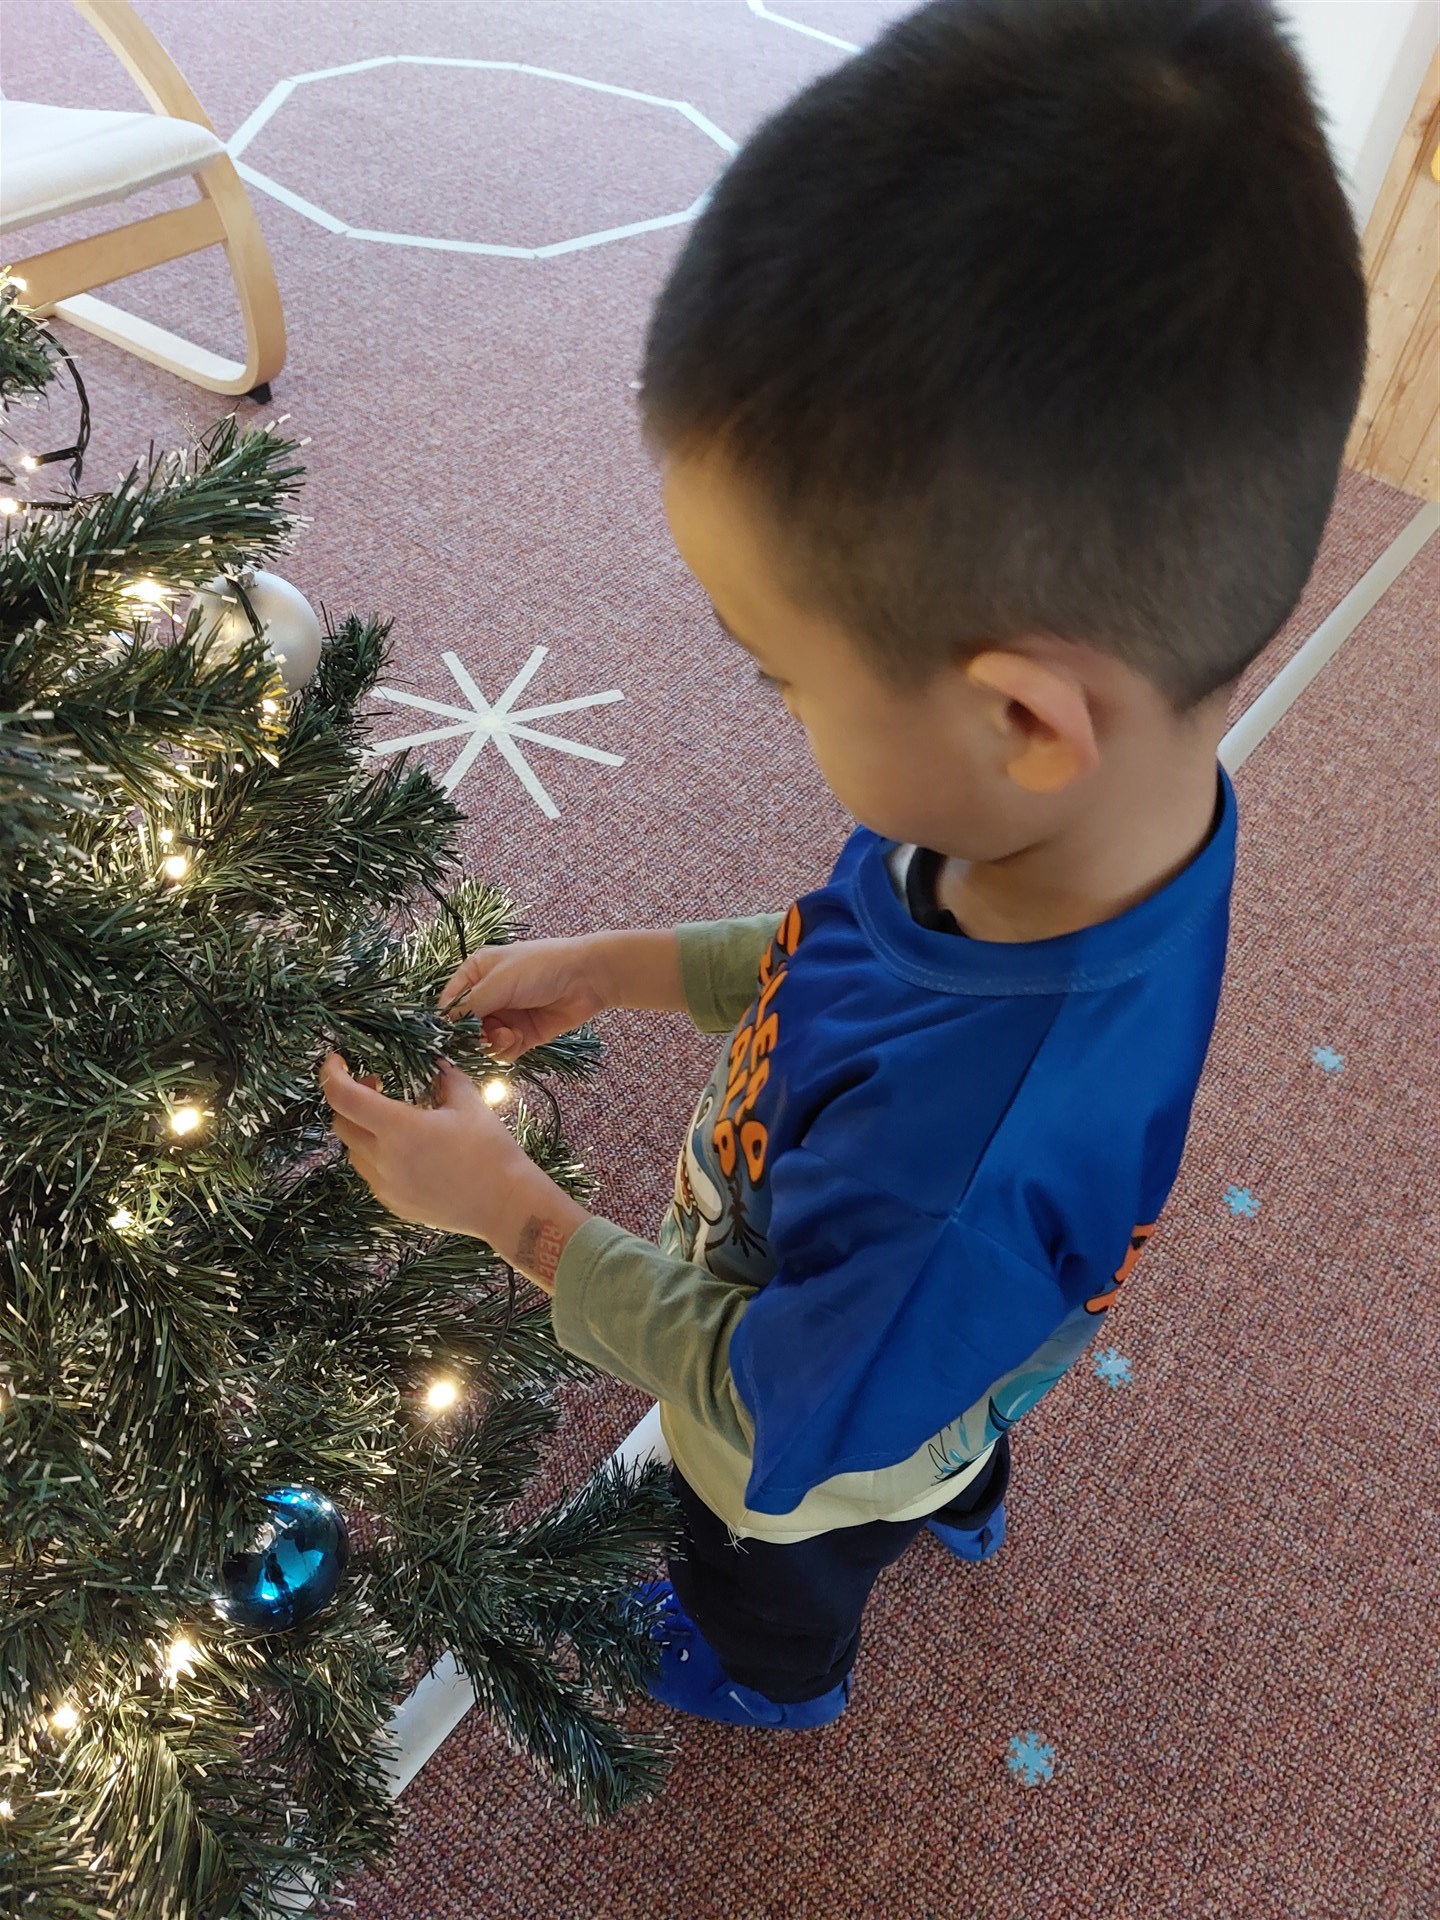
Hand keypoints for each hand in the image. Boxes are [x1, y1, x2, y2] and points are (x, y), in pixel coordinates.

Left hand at [321, 1051, 531, 1242]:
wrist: (505, 1205)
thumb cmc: (491, 1150)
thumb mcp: (469, 1102)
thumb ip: (444, 1077)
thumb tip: (433, 1063)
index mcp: (399, 1128)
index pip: (344, 1097)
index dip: (332, 1074)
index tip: (338, 1061)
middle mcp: (383, 1160)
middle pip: (341, 1124)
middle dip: (349, 1100)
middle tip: (376, 1086)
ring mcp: (385, 1186)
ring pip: (353, 1151)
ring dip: (362, 1130)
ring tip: (395, 1121)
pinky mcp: (393, 1204)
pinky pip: (371, 1174)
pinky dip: (377, 1156)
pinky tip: (408, 1151)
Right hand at [439, 929, 686, 1055]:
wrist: (587, 978)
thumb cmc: (540, 967)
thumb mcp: (498, 982)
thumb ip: (468, 1006)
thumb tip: (442, 1027)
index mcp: (474, 974)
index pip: (447, 1004)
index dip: (446, 1024)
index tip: (448, 1040)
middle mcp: (485, 996)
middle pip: (463, 1029)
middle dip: (472, 1038)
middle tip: (484, 1038)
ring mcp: (504, 1016)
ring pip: (481, 1044)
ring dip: (491, 1045)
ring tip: (507, 1036)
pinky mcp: (521, 1035)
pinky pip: (502, 1052)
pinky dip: (506, 1051)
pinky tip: (518, 1040)